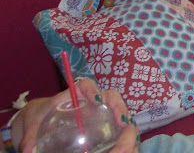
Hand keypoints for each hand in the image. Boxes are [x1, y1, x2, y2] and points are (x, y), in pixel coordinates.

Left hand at [12, 80, 138, 152]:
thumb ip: (30, 135)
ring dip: (124, 117)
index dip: (94, 90)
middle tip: (122, 120)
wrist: (38, 123)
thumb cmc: (37, 117)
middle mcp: (89, 101)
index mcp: (73, 95)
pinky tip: (122, 138)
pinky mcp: (100, 125)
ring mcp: (97, 113)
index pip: (86, 85)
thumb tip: (28, 150)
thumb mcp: (32, 124)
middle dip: (118, 106)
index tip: (97, 101)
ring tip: (128, 130)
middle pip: (109, 96)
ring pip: (115, 109)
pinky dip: (120, 129)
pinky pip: (113, 123)